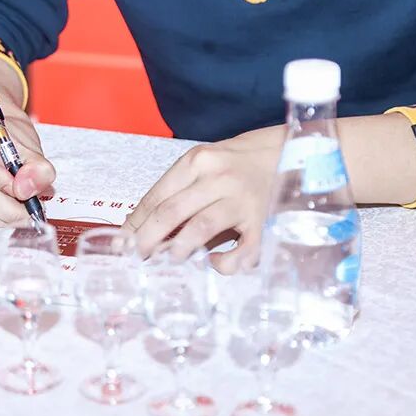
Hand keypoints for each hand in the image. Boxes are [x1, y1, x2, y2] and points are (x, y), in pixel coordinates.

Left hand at [122, 135, 278, 273]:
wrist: (294, 152)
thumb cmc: (240, 162)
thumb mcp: (207, 164)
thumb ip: (180, 190)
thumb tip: (143, 227)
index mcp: (198, 162)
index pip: (157, 196)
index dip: (134, 223)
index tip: (121, 242)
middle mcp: (218, 178)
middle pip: (171, 212)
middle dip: (146, 239)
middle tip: (135, 257)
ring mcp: (242, 200)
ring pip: (201, 227)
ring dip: (179, 248)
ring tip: (168, 259)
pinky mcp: (264, 222)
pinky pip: (242, 250)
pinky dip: (225, 262)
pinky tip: (215, 263)